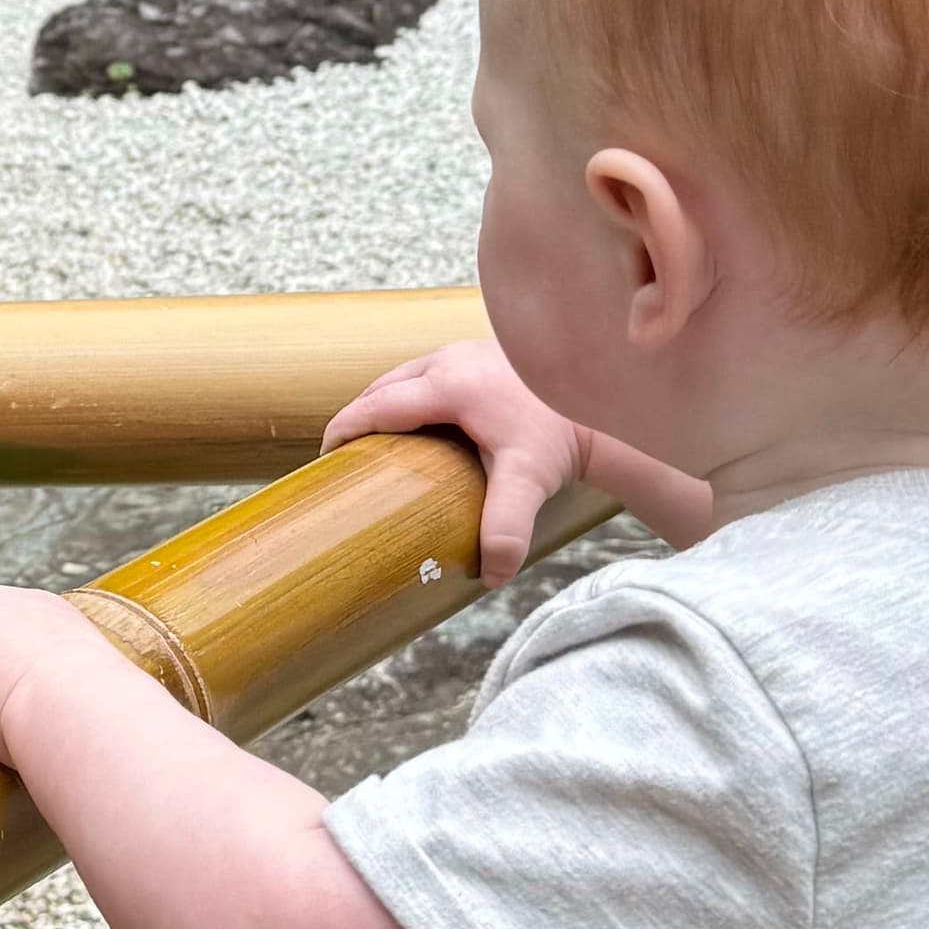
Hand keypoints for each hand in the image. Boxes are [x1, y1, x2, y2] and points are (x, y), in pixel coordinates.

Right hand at [324, 337, 585, 582]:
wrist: (602, 405)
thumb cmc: (561, 438)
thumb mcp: (528, 482)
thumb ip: (506, 527)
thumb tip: (493, 576)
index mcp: (448, 385)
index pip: (377, 405)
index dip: (344, 428)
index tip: (326, 456)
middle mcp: (450, 360)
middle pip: (384, 386)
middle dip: (360, 417)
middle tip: (346, 456)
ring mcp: (464, 351)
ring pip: (405, 376)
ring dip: (385, 405)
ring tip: (377, 443)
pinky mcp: (479, 354)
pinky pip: (428, 373)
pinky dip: (411, 396)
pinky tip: (420, 426)